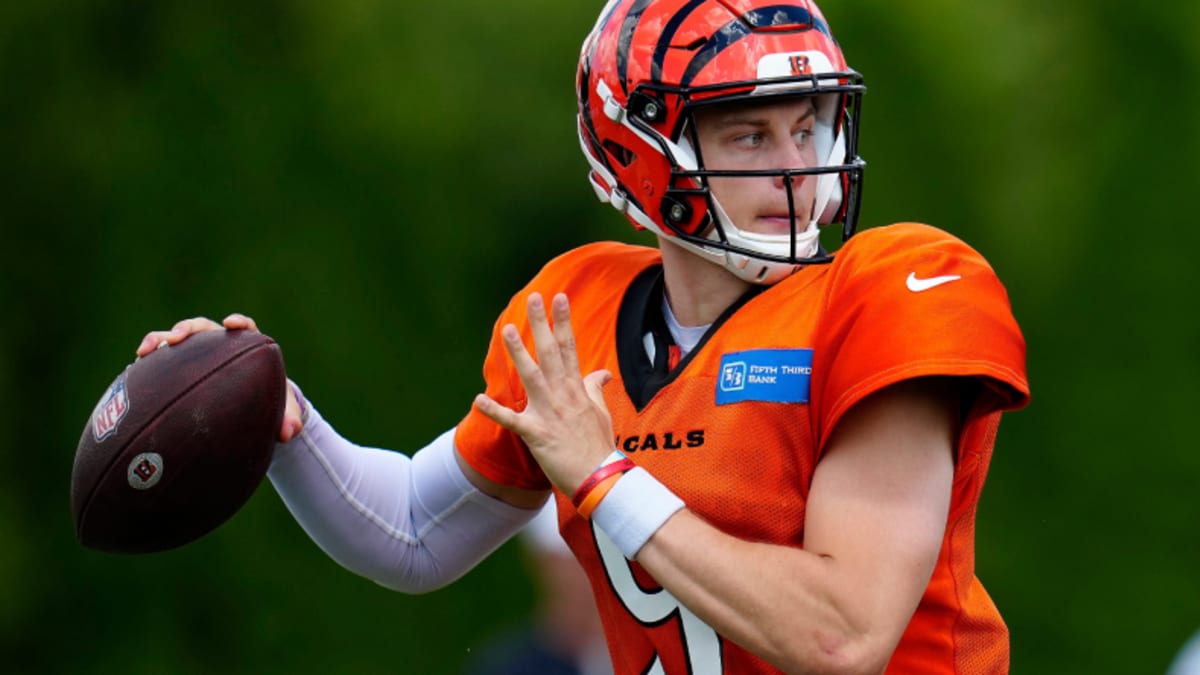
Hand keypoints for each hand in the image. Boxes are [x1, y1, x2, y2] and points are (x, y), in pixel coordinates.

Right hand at [135, 313, 303, 442]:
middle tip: (174, 339)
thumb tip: (288, 433)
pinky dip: (148, 365)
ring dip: (158, 341)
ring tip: (143, 352)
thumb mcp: (281, 414)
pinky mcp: (178, 367)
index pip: (245, 328)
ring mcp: (196, 354)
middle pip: (202, 329)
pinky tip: (132, 375)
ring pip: (174, 340)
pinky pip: (161, 362)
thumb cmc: (268, 405)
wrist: (249, 410)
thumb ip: (288, 421)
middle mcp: (219, 345)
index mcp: (246, 348)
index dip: (239, 323)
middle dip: (186, 329)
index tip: (231, 324)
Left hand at [473, 293, 614, 494]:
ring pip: (532, 376)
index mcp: (577, 390)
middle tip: (534, 299)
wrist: (600, 478)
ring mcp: (549, 413)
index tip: (559, 298)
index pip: (570, 348)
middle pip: (551, 353)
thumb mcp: (601, 413)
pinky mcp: (536, 434)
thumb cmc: (599, 446)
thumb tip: (602, 373)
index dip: (563, 322)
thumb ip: (595, 390)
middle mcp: (563, 396)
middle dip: (542, 325)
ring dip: (520, 353)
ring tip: (509, 330)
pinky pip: (512, 421)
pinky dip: (495, 411)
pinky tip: (478, 399)